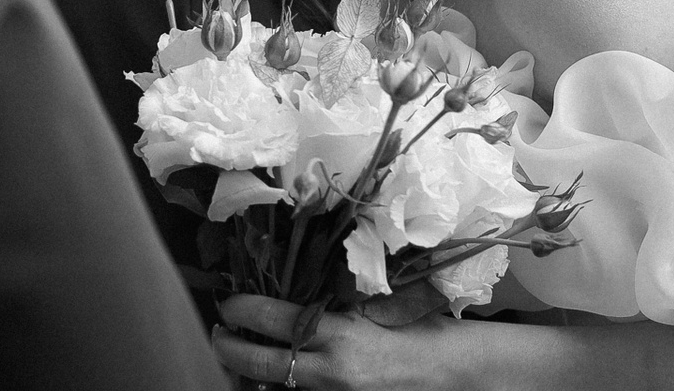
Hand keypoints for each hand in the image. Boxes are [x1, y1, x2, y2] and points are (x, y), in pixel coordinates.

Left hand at [211, 293, 463, 390]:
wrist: (456, 377)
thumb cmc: (425, 335)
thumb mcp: (383, 309)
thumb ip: (340, 304)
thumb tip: (298, 292)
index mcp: (344, 336)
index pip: (279, 320)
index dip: (245, 309)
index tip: (228, 301)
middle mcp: (333, 372)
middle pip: (263, 364)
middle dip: (229, 348)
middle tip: (217, 332)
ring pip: (279, 384)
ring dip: (258, 368)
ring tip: (242, 349)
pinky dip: (287, 383)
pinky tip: (280, 369)